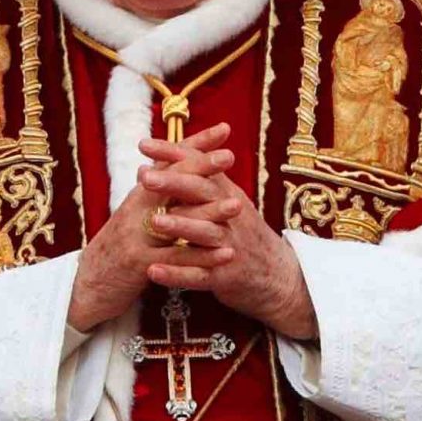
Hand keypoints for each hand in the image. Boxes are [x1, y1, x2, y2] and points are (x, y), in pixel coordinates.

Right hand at [67, 124, 235, 332]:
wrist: (85, 285)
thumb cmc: (116, 248)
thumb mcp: (133, 214)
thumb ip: (156, 192)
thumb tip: (174, 164)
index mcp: (140, 194)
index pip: (170, 161)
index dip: (195, 144)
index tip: (223, 130)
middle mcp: (136, 208)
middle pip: (172, 181)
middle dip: (202, 167)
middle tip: (231, 156)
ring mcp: (136, 236)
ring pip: (177, 220)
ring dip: (209, 212)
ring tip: (237, 205)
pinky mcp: (138, 265)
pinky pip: (175, 261)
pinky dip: (202, 258)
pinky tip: (226, 254)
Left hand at [139, 136, 318, 340]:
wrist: (278, 275)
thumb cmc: (241, 232)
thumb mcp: (226, 200)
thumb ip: (194, 181)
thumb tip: (148, 166)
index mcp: (226, 192)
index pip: (200, 164)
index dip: (173, 153)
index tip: (144, 144)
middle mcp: (230, 214)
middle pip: (202, 193)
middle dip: (174, 183)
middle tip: (145, 177)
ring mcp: (229, 245)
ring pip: (204, 232)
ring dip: (180, 226)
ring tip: (154, 222)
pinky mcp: (225, 276)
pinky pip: (199, 275)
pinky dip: (176, 274)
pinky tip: (153, 271)